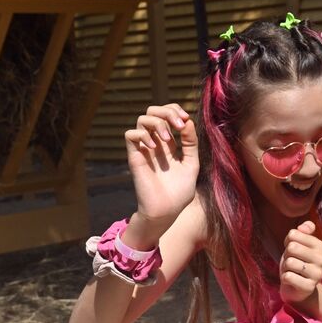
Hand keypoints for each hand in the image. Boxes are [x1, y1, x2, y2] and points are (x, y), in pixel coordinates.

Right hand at [124, 104, 197, 235]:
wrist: (166, 211)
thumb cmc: (179, 192)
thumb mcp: (191, 164)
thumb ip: (191, 143)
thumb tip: (188, 121)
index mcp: (169, 144)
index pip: (168, 114)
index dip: (176, 111)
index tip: (186, 121)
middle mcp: (156, 143)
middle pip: (153, 111)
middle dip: (167, 111)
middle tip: (178, 125)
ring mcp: (144, 149)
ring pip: (142, 119)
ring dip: (157, 122)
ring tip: (168, 139)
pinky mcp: (135, 157)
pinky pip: (130, 135)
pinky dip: (142, 135)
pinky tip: (153, 147)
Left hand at [279, 220, 321, 306]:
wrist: (298, 289)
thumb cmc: (296, 263)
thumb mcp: (297, 244)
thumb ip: (301, 232)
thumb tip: (303, 227)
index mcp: (320, 246)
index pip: (294, 234)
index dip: (288, 242)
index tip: (293, 251)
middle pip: (292, 248)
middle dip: (287, 256)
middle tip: (292, 263)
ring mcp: (318, 274)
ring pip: (289, 262)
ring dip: (285, 268)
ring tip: (292, 272)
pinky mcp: (309, 287)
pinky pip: (288, 276)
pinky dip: (285, 278)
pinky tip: (292, 281)